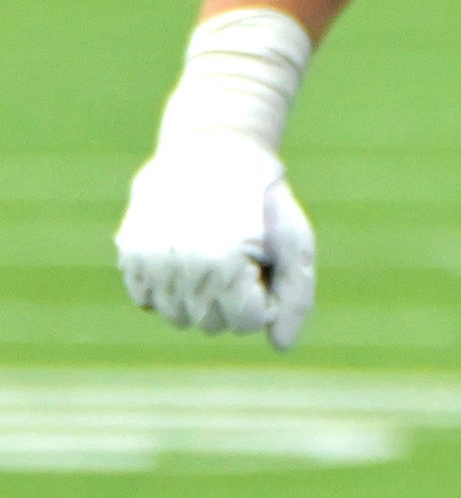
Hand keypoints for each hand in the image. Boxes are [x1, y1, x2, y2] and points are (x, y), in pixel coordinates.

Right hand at [117, 132, 318, 349]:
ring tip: (212, 255)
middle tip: (238, 254)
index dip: (262, 297)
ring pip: (177, 318)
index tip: (263, 263)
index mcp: (223, 264)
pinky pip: (148, 301)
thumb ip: (295, 301)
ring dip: (200, 298)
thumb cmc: (263, 204)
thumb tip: (281, 346)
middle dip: (233, 299)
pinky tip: (184, 256)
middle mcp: (178, 265)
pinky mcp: (128, 252)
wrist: (213, 151)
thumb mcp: (295, 245)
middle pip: (211, 325)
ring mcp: (148, 259)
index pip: (246, 323)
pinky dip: (168, 289)